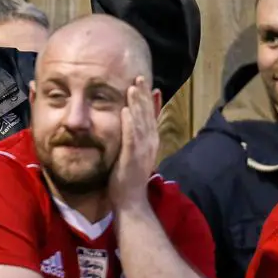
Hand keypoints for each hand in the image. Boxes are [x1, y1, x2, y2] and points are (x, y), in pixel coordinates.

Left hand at [107, 76, 157, 208]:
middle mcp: (149, 143)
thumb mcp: (133, 153)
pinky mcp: (132, 158)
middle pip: (148, 115)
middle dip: (144, 95)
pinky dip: (130, 123)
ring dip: (138, 104)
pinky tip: (126, 111)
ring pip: (141, 122)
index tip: (145, 82)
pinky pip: (131, 138)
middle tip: (140, 76)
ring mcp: (142, 150)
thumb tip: (130, 123)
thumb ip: (133, 138)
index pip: (150, 116)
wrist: (131, 201)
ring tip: (134, 87)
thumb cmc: (128, 178)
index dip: (148, 99)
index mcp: (150, 142)